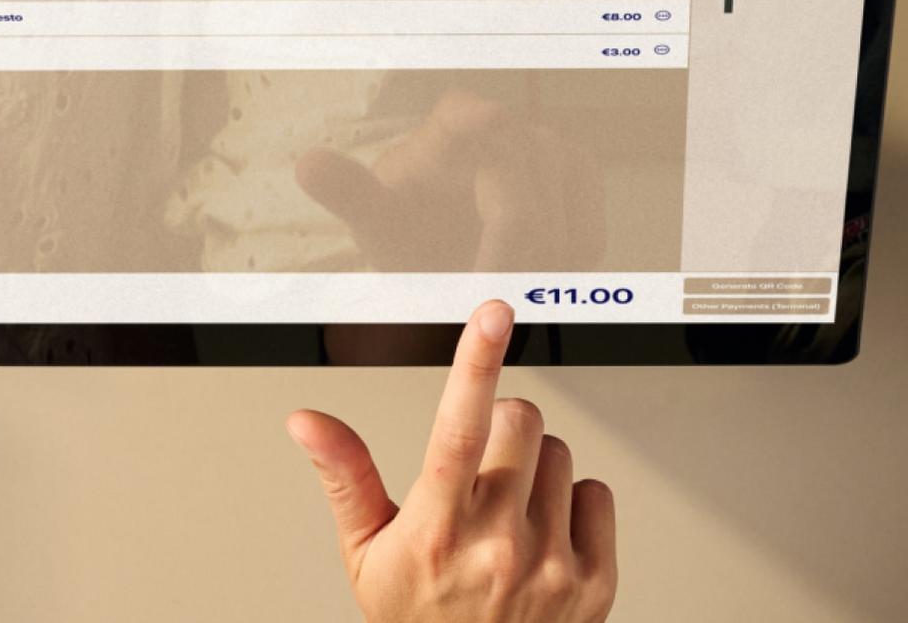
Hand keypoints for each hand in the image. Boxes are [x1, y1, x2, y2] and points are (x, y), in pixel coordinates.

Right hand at [288, 301, 617, 622]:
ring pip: (561, 452)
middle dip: (501, 428)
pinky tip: (545, 533)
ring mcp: (551, 565)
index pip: (458, 429)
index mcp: (438, 529)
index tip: (491, 316)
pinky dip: (576, 505)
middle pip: (521, 420)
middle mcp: (498, 546)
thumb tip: (308, 421)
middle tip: (482, 468)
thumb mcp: (367, 552)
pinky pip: (599, 493)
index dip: (476, 362)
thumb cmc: (417, 619)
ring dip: (537, 469)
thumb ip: (345, 475)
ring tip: (509, 511)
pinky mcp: (594, 583)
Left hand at [295, 93, 605, 271]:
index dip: (482, 114)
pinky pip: (587, 220)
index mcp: (448, 129)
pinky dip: (570, 254)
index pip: (468, 110)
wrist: (445, 259)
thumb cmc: (408, 233)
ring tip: (507, 290)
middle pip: (522, 167)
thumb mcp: (374, 221)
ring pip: (562, 191)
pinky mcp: (573, 183)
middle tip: (489, 286)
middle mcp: (501, 131)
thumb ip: (347, 192)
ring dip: (542, 247)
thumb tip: (307, 164)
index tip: (488, 121)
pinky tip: (542, 278)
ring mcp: (543, 153)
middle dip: (511, 232)